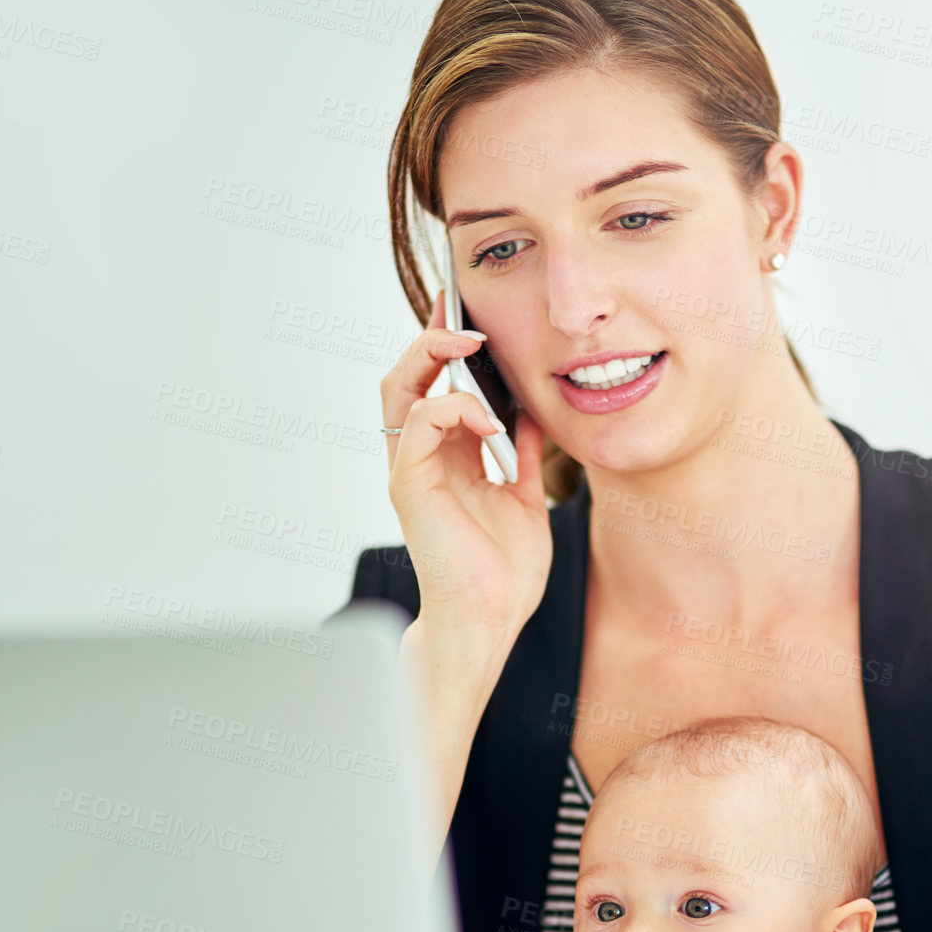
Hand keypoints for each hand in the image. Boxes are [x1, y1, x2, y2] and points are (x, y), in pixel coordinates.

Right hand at [379, 290, 552, 636]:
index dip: (449, 346)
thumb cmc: (503, 573)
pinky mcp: (409, 485)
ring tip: (469, 344)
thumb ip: (522, 454)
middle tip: (461, 312)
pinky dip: (452, 410)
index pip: (439, 385)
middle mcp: (424, 457)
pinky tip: (490, 421)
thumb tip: (531, 411)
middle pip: (409, 375)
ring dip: (431, 356)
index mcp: (450, 457)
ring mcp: (412, 469)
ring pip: (399, 387)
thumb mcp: (525, 498)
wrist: (489, 619)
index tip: (471, 313)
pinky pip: (417, 425)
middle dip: (433, 336)